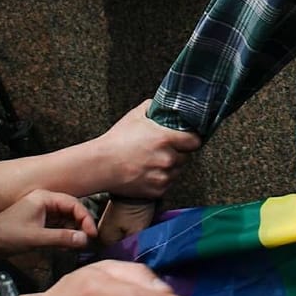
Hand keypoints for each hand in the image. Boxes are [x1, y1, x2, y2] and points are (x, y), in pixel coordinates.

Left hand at [0, 188, 95, 256]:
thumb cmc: (6, 235)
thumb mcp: (36, 238)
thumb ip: (61, 238)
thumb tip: (84, 239)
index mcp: (44, 197)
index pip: (73, 203)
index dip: (85, 218)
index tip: (92, 233)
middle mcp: (44, 201)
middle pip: (71, 209)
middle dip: (82, 223)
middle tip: (89, 239)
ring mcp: (41, 211)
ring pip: (65, 217)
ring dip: (74, 229)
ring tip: (80, 243)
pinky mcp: (38, 221)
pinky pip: (58, 225)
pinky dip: (65, 233)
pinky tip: (68, 243)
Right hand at [85, 99, 199, 196]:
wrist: (101, 165)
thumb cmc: (116, 141)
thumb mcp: (134, 116)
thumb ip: (153, 107)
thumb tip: (163, 105)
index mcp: (165, 139)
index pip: (195, 141)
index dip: (191, 139)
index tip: (187, 139)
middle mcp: (167, 158)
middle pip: (185, 157)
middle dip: (177, 153)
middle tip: (161, 150)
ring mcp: (163, 176)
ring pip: (176, 171)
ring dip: (169, 167)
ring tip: (151, 162)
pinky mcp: (158, 190)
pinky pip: (167, 183)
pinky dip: (160, 179)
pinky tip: (147, 172)